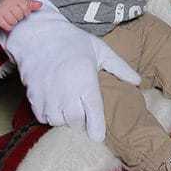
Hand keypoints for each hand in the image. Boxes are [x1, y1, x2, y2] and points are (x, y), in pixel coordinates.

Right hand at [0, 0, 41, 31]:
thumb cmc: (12, 0)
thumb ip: (31, 3)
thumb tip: (41, 5)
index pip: (26, 8)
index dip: (26, 12)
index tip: (24, 12)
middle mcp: (8, 3)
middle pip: (19, 16)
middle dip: (20, 17)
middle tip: (17, 15)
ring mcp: (2, 9)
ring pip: (13, 21)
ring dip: (14, 22)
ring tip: (13, 18)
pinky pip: (5, 26)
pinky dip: (8, 27)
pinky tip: (9, 22)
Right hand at [0, 0, 140, 141]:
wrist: (38, 34)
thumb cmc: (73, 41)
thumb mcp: (100, 49)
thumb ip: (120, 67)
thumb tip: (138, 81)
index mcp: (85, 80)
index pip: (93, 114)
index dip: (97, 129)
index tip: (98, 136)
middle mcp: (66, 91)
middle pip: (75, 122)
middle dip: (81, 121)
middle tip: (84, 111)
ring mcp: (48, 95)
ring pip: (58, 121)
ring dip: (65, 118)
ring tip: (69, 105)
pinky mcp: (33, 97)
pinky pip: (43, 117)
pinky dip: (49, 115)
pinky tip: (55, 103)